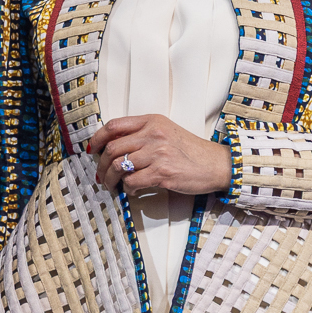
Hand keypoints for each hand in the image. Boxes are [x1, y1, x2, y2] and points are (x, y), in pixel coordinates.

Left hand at [91, 115, 230, 197]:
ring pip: (118, 166)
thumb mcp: (165, 133)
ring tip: (114, 186)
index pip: (113, 126)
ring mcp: (158, 153)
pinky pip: (132, 182)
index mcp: (152, 121)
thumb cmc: (190, 151)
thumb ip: (141, 135)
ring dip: (111, 179)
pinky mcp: (163, 173)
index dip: (98, 139)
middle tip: (101, 175)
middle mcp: (154, 134)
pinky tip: (132, 191)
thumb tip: (110, 147)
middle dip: (101, 165)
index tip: (93, 151)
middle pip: (112, 148)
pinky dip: (128, 189)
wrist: (218, 164)